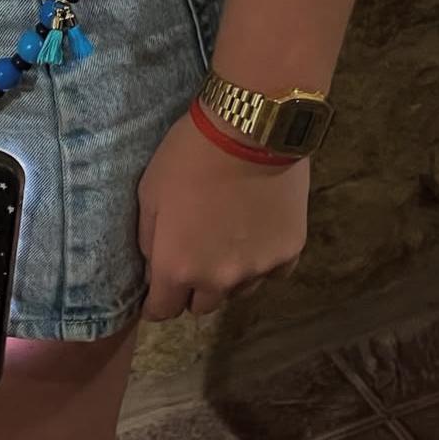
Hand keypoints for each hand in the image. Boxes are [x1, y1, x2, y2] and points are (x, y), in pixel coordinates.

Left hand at [137, 109, 309, 318]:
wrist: (249, 129)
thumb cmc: (189, 155)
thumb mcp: (149, 191)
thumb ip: (149, 239)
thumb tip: (154, 266)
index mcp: (177, 267)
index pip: (162, 311)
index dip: (156, 301)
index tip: (158, 287)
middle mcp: (217, 280)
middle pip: (201, 306)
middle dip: (193, 287)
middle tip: (195, 252)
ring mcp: (257, 269)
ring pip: (238, 291)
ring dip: (229, 273)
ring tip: (228, 234)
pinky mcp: (289, 253)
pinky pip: (272, 272)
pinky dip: (262, 258)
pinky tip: (258, 227)